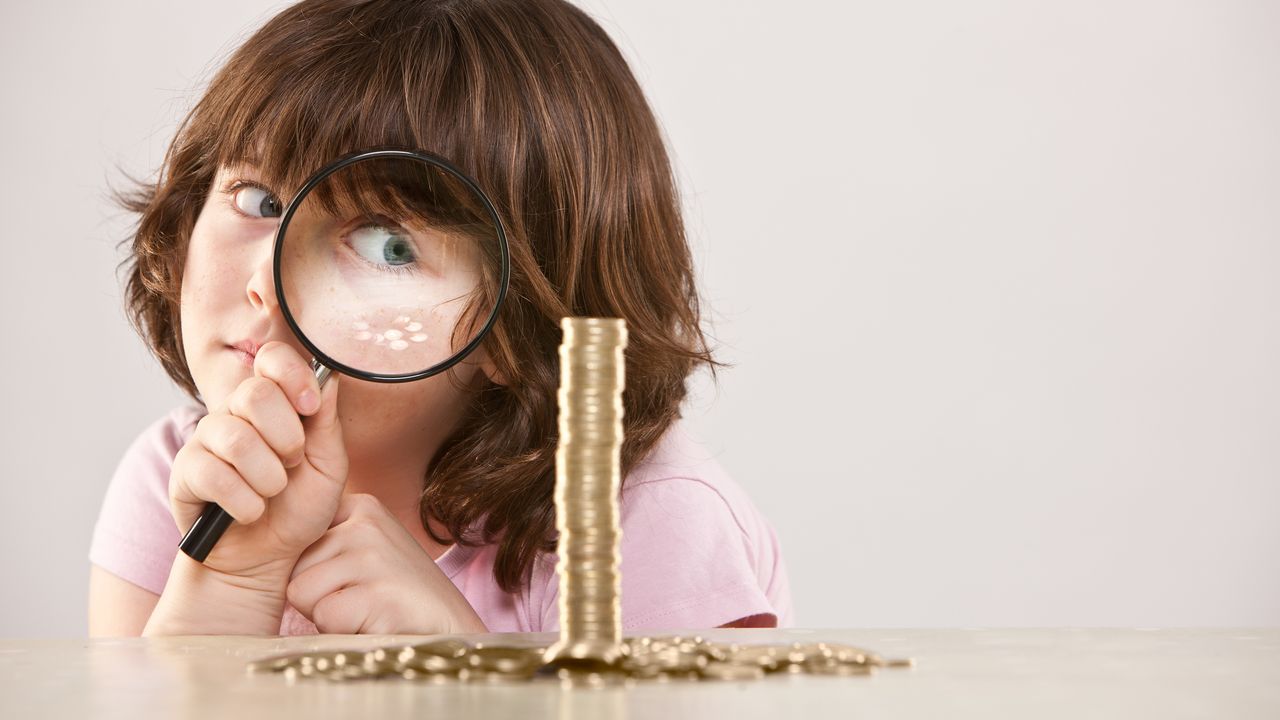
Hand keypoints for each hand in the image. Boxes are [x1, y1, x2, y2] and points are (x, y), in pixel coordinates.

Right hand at [169, 341, 347, 580]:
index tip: (310, 407)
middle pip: (254, 393)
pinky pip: (214, 475)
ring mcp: (206, 440)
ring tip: (272, 493)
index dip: (293, 375)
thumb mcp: (329, 467)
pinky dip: (245, 502)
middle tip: (292, 464)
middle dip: (286, 438)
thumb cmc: (298, 510)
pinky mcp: (185, 472)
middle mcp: (235, 413)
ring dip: (269, 477)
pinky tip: (249, 511)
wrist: (266, 559)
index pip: (272, 357)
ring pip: (237, 439)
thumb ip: (328, 423)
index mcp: (273, 403)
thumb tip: (330, 377)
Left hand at [286, 493, 488, 634]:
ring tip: (368, 610)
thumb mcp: (367, 549)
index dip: (313, 572)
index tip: (347, 579)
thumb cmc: (397, 594)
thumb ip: (328, 540)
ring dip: (328, 615)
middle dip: (318, 595)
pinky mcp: (377, 592)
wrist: (451, 627)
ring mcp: (373, 554)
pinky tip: (376, 622)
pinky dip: (344, 631)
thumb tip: (265, 540)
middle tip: (361, 599)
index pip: (297, 540)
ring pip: (301, 594)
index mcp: (361, 506)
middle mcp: (366, 522)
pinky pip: (324, 617)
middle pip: (294, 569)